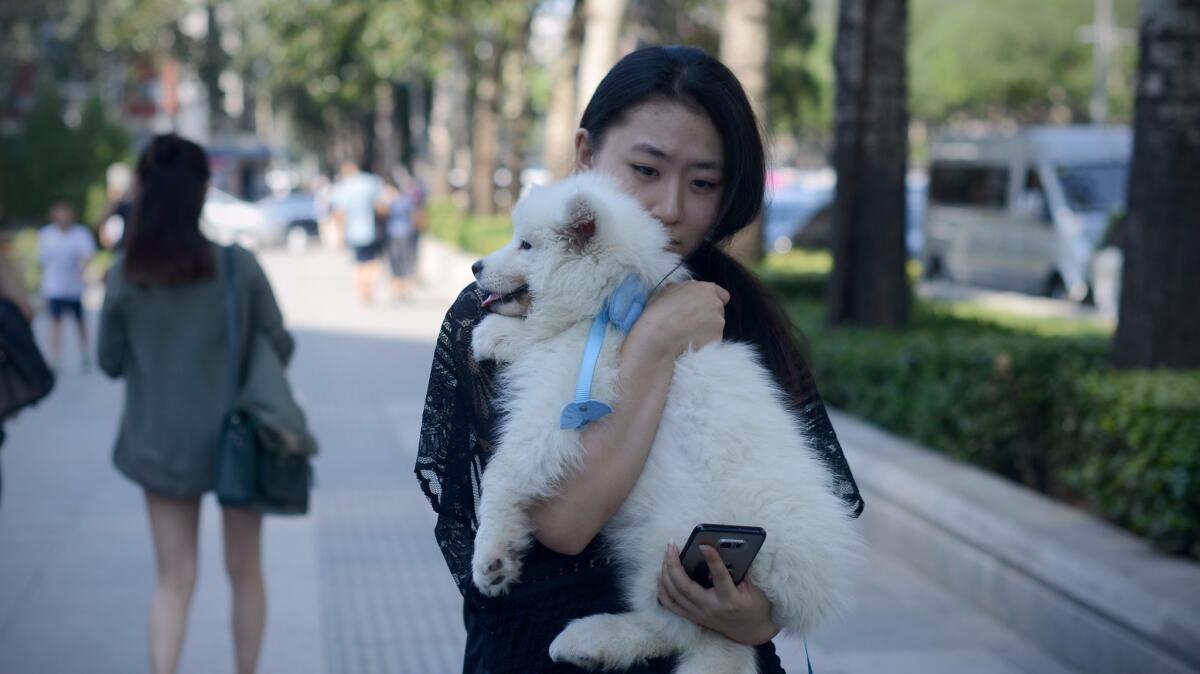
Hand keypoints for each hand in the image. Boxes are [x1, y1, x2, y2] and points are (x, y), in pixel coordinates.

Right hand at [627, 281, 728, 360]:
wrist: (659, 335)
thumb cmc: (660, 311)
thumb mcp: (667, 290)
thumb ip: (682, 289)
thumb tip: (683, 292)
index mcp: (706, 289)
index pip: (722, 294)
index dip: (713, 300)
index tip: (703, 307)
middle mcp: (716, 304)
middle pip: (718, 310)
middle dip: (709, 315)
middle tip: (692, 321)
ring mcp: (719, 322)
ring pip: (716, 326)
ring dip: (706, 328)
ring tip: (688, 333)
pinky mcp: (716, 339)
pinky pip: (712, 339)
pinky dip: (704, 341)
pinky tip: (690, 342)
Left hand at [657, 543, 780, 645]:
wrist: (750, 630)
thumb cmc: (754, 605)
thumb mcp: (752, 587)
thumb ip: (737, 570)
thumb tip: (720, 549)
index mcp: (730, 600)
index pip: (719, 577)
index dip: (712, 559)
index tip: (704, 544)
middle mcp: (711, 608)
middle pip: (685, 587)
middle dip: (674, 564)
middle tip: (671, 546)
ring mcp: (699, 614)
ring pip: (674, 594)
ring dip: (666, 573)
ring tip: (666, 555)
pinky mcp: (693, 618)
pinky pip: (671, 605)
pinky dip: (663, 589)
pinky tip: (661, 575)